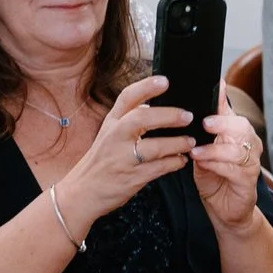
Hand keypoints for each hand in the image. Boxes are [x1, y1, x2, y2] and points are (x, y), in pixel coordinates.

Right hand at [50, 74, 195, 240]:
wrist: (82, 192)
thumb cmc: (100, 161)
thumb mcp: (108, 134)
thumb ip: (128, 119)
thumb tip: (152, 105)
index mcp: (111, 122)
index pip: (127, 98)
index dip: (146, 87)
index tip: (165, 81)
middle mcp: (115, 137)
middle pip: (141, 119)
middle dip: (168, 115)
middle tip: (187, 116)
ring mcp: (123, 158)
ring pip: (154, 147)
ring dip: (177, 143)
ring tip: (190, 141)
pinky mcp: (132, 178)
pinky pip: (159, 168)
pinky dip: (174, 163)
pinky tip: (181, 160)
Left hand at [189, 90, 267, 232]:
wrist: (224, 208)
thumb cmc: (213, 176)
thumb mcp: (202, 149)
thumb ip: (199, 131)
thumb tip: (185, 108)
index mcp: (236, 131)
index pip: (229, 110)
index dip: (222, 98)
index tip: (215, 85)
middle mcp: (248, 143)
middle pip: (240, 125)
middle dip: (222, 123)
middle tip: (204, 123)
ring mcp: (251, 161)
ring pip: (237, 148)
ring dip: (214, 149)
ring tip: (195, 151)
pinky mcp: (249, 180)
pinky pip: (234, 169)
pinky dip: (217, 165)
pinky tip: (203, 164)